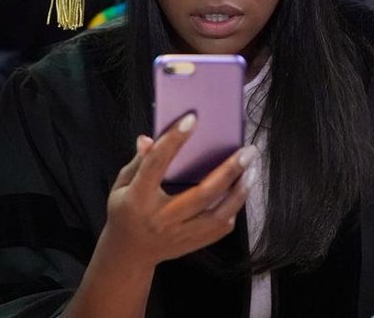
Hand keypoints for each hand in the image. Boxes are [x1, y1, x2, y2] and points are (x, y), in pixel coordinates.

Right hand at [97, 113, 257, 270]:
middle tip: (247, 151)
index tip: (192, 118)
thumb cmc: (125, 211)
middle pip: (202, 194)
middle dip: (228, 170)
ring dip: (239, 192)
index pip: (157, 164)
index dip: (173, 140)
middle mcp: (162, 218)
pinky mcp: (191, 244)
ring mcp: (179, 234)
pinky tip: (240, 193)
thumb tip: (149, 138)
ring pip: (218, 215)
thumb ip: (138, 161)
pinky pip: (220, 229)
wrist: (128, 254)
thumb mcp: (122, 184)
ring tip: (252, 171)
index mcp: (139, 197)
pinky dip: (233, 210)